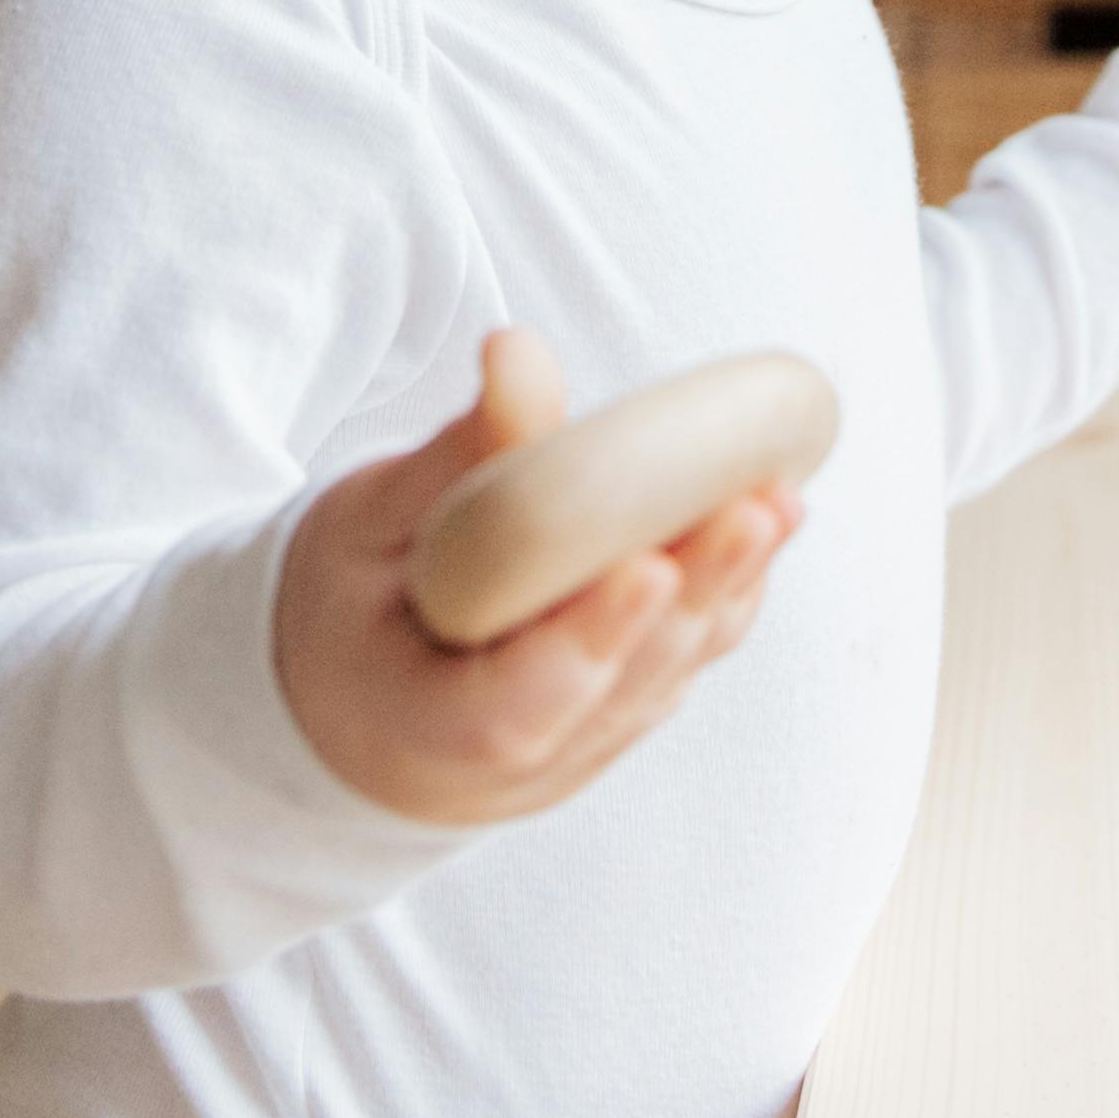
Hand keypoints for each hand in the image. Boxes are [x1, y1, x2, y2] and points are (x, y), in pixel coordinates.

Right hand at [271, 330, 806, 828]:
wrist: (341, 712)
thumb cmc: (342, 612)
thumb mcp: (362, 530)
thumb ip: (454, 459)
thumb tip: (519, 354)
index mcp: (418, 730)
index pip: (516, 705)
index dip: (590, 636)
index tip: (647, 564)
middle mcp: (516, 763)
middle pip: (622, 685)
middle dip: (696, 591)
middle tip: (754, 507)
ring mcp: (579, 753)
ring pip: (666, 675)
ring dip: (728, 588)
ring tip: (778, 502)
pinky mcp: (618, 721)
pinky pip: (679, 663)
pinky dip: (723, 596)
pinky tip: (764, 526)